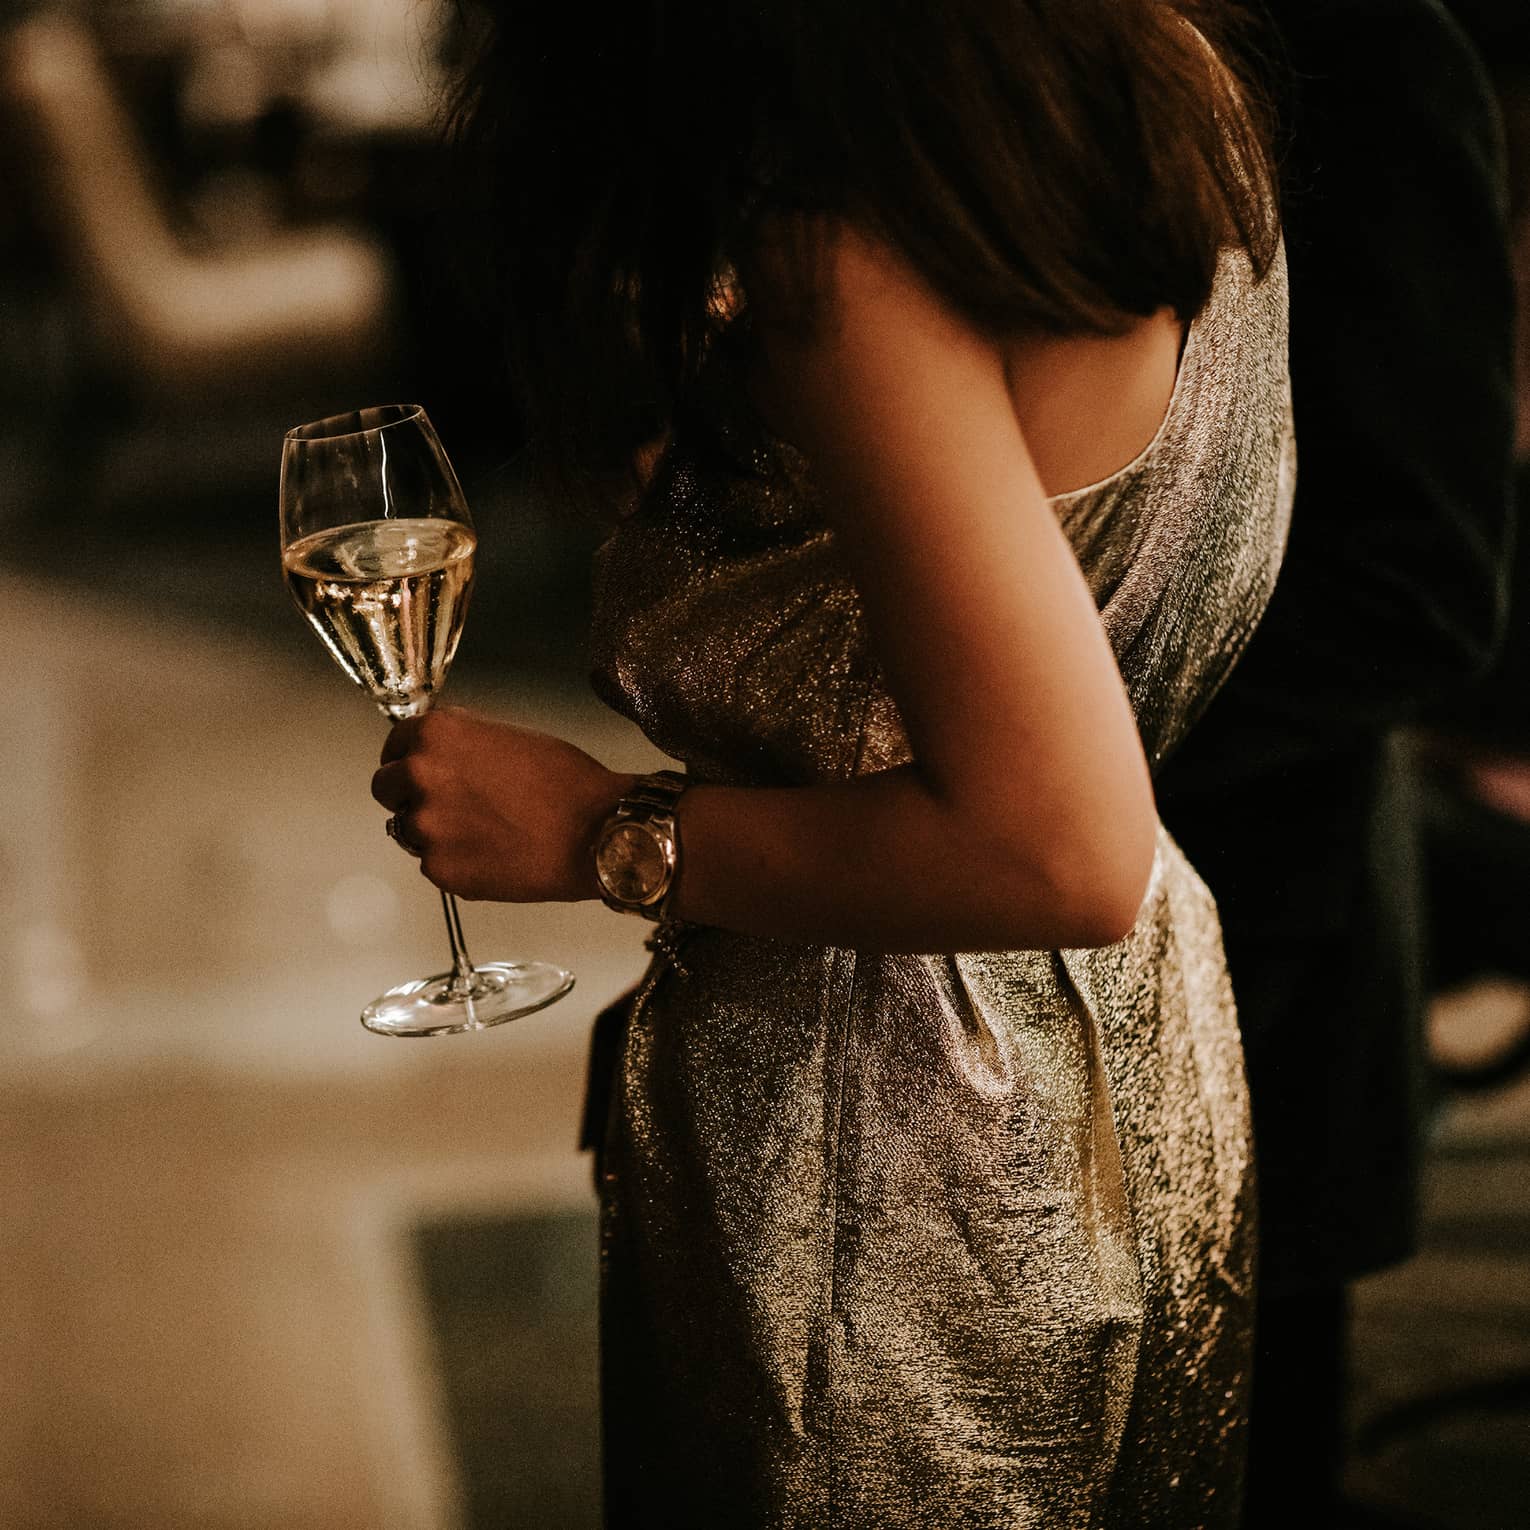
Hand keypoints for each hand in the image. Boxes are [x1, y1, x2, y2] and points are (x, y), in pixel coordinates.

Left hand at [370, 706, 632, 901]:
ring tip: (486, 833)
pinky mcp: (439, 870)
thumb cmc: (567, 782)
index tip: (421, 769)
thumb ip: (460, 743)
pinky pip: (434, 866)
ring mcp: (426, 826)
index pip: (393, 745)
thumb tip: (435, 754)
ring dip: (435, 833)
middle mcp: (420, 775)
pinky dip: (457, 863)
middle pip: (386, 788)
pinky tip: (495, 855)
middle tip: (452, 806)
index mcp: (435, 734)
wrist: (598, 831)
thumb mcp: (507, 736)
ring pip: (409, 830)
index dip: (409, 758)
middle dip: (411, 796)